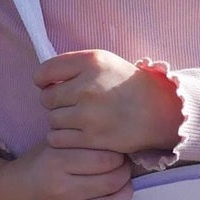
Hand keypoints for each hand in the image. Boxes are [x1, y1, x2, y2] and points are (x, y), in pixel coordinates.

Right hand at [0, 141, 133, 199]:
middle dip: (124, 172)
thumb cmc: (32, 166)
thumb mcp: (51, 145)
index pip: (106, 159)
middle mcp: (63, 190)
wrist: (6, 197)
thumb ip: (80, 142)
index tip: (117, 153)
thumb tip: (116, 139)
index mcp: (57, 163)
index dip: (118, 155)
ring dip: (125, 194)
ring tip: (121, 185)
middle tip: (122, 167)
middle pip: (114, 181)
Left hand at [35, 49, 181, 156]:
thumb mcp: (103, 61)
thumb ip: (73, 66)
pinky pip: (57, 138)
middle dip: (55, 102)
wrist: (158, 111)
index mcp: (90, 62)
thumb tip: (41, 80)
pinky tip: (76, 133)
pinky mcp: (92, 138)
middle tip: (72, 104)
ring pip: (52, 119)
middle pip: (46, 98)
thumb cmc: (127, 84)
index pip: (44, 73)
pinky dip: (62, 137)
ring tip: (79, 119)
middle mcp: (87, 87)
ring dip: (60, 121)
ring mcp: (89, 114)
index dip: (44, 81)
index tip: (52, 85)